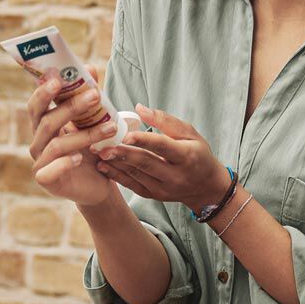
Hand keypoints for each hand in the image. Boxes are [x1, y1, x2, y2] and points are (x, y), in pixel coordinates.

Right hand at [27, 65, 121, 206]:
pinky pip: (50, 170)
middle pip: (47, 121)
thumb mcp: (93, 122)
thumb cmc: (92, 151)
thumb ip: (89, 97)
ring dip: (85, 135)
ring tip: (111, 128)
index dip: (43, 91)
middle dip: (70, 107)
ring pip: (57, 145)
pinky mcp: (46, 181)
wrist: (100, 185)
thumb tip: (89, 68)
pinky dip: (65, 163)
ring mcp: (40, 162)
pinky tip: (81, 158)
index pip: (37, 105)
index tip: (59, 77)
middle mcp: (38, 143)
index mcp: (44, 125)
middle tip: (94, 95)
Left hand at [91, 104, 228, 210]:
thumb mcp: (189, 133)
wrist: (205, 187)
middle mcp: (175, 175)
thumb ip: (165, 121)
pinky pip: (133, 186)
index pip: (163, 146)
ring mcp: (164, 188)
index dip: (144, 140)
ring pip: (137, 175)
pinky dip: (117, 176)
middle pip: (146, 163)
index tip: (126, 134)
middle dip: (123, 154)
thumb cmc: (197, 154)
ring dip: (116, 164)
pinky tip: (103, 167)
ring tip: (99, 153)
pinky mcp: (154, 195)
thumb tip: (139, 108)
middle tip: (103, 146)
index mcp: (186, 156)